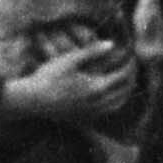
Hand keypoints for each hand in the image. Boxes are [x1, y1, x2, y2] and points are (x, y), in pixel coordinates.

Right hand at [0, 41, 139, 123]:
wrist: (30, 100)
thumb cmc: (48, 77)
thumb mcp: (69, 60)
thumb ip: (92, 51)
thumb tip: (112, 44)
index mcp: (97, 87)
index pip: (124, 76)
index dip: (131, 65)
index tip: (132, 55)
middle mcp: (98, 103)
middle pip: (125, 91)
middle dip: (132, 78)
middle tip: (132, 66)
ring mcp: (91, 112)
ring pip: (118, 104)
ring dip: (125, 92)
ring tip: (126, 81)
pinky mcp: (83, 118)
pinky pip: (107, 112)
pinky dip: (115, 102)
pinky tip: (110, 95)